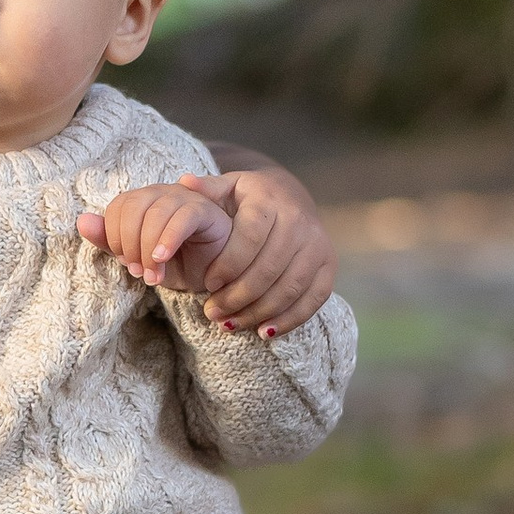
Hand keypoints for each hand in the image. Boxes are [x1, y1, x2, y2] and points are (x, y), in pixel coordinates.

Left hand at [75, 176, 234, 294]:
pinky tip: (162, 259)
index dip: (115, 236)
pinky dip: (168, 239)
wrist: (211, 277)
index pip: (118, 206)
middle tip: (138, 272)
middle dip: (130, 243)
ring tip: (153, 274)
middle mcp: (162, 193)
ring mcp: (185, 198)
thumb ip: (110, 242)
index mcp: (143, 200)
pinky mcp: (206, 210)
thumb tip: (82, 221)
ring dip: (148, 248)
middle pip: (133, 206)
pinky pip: (183, 216)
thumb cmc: (175, 264)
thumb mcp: (137, 258)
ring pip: (156, 212)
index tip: (125, 263)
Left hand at [184, 160, 336, 335]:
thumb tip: (184, 182)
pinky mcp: (328, 265)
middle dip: (238, 296)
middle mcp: (300, 221)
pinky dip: (289, 319)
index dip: (228, 263)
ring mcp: (318, 244)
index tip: (207, 282)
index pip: (250, 237)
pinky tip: (263, 331)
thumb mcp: (227, 187)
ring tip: (229, 324)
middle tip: (212, 312)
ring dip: (258, 311)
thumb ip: (206, 189)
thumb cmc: (248, 198)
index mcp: (270, 201)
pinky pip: (313, 299)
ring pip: (290, 287)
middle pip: (269, 268)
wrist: (290, 197)